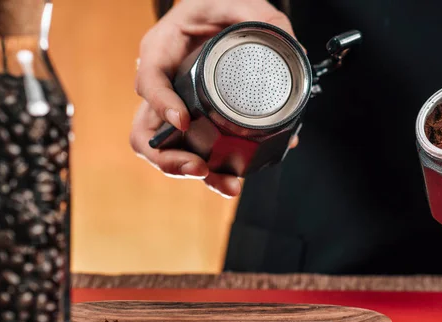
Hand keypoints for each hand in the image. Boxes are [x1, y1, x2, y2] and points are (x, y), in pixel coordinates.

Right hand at [130, 0, 297, 197]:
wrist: (217, 17)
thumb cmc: (218, 8)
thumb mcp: (237, 3)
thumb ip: (263, 18)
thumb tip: (294, 49)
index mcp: (161, 51)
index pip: (150, 81)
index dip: (161, 105)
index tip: (183, 121)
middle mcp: (163, 85)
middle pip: (147, 132)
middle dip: (170, 158)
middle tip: (200, 167)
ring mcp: (175, 107)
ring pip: (168, 150)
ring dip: (191, 173)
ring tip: (228, 184)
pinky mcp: (194, 121)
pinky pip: (193, 150)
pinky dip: (213, 169)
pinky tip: (237, 176)